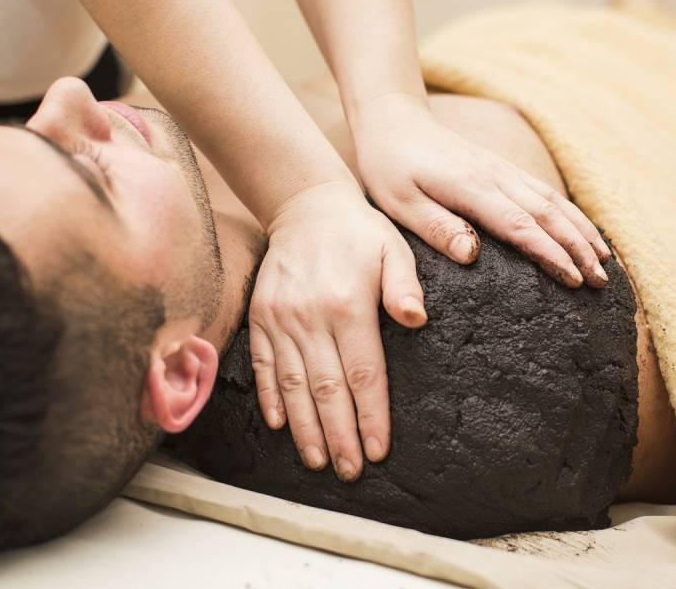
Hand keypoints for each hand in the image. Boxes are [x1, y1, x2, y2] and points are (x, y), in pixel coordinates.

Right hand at [248, 180, 425, 480]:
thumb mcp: (393, 249)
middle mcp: (311, 317)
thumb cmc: (359, 231)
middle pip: (327, 389)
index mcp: (348, 304)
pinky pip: (262, 364)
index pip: (362, 373)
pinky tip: (281, 424)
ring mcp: (280, 318)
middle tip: (350, 471)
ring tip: (318, 460)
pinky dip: (271, 397)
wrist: (304, 204)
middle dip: (339, 435)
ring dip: (305, 427)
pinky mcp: (260, 315)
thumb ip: (404, 286)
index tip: (377, 450)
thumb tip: (414, 320)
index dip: (370, 416)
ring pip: (292, 384)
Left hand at [352, 94, 610, 286]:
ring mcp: (503, 169)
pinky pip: (545, 191)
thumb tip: (473, 255)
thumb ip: (436, 228)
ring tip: (605, 261)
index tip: (574, 280)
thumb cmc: (389, 167)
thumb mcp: (399, 203)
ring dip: (582, 231)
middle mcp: (496, 176)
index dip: (551, 254)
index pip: (521, 226)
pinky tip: (583, 230)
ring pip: (553, 201)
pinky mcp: (502, 168)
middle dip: (579, 248)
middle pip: (548, 214)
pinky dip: (570, 213)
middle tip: (601, 282)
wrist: (393, 120)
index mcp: (472, 187)